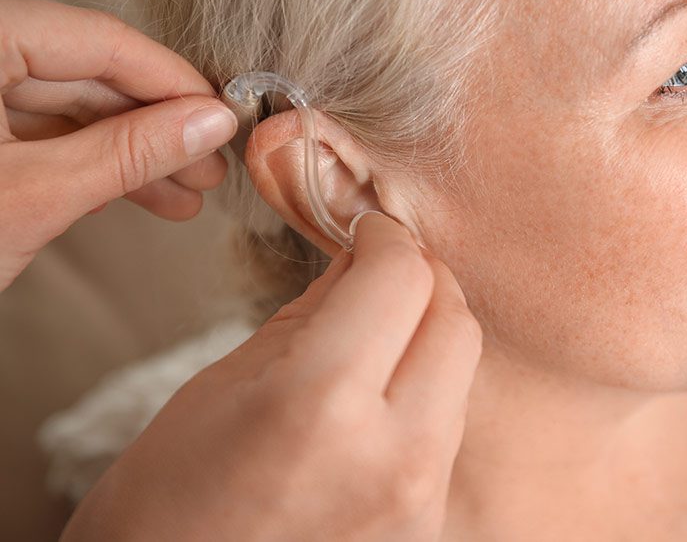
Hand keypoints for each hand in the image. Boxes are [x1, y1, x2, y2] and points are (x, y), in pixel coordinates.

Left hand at [0, 0, 237, 290]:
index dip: (170, 80)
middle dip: (156, 128)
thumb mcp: (31, 196)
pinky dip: (92, 171)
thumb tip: (208, 122)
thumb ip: (127, 152)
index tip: (221, 115)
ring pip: (69, 114)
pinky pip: (42, 141)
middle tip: (210, 166)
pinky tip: (139, 198)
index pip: (97, 39)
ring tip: (186, 196)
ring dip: (132, 156)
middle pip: (86, 77)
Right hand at [60, 211, 482, 541]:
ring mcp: (420, 499)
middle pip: (455, 321)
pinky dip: (425, 388)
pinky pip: (449, 427)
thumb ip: (309, 312)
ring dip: (429, 332)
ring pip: (462, 373)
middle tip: (381, 267)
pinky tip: (382, 387)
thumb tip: (360, 260)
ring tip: (378, 327)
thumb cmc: (167, 500)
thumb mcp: (224, 382)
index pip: (401, 279)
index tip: (366, 230)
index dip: (385, 236)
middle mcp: (393, 455)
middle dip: (422, 277)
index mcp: (322, 405)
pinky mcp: (429, 525)